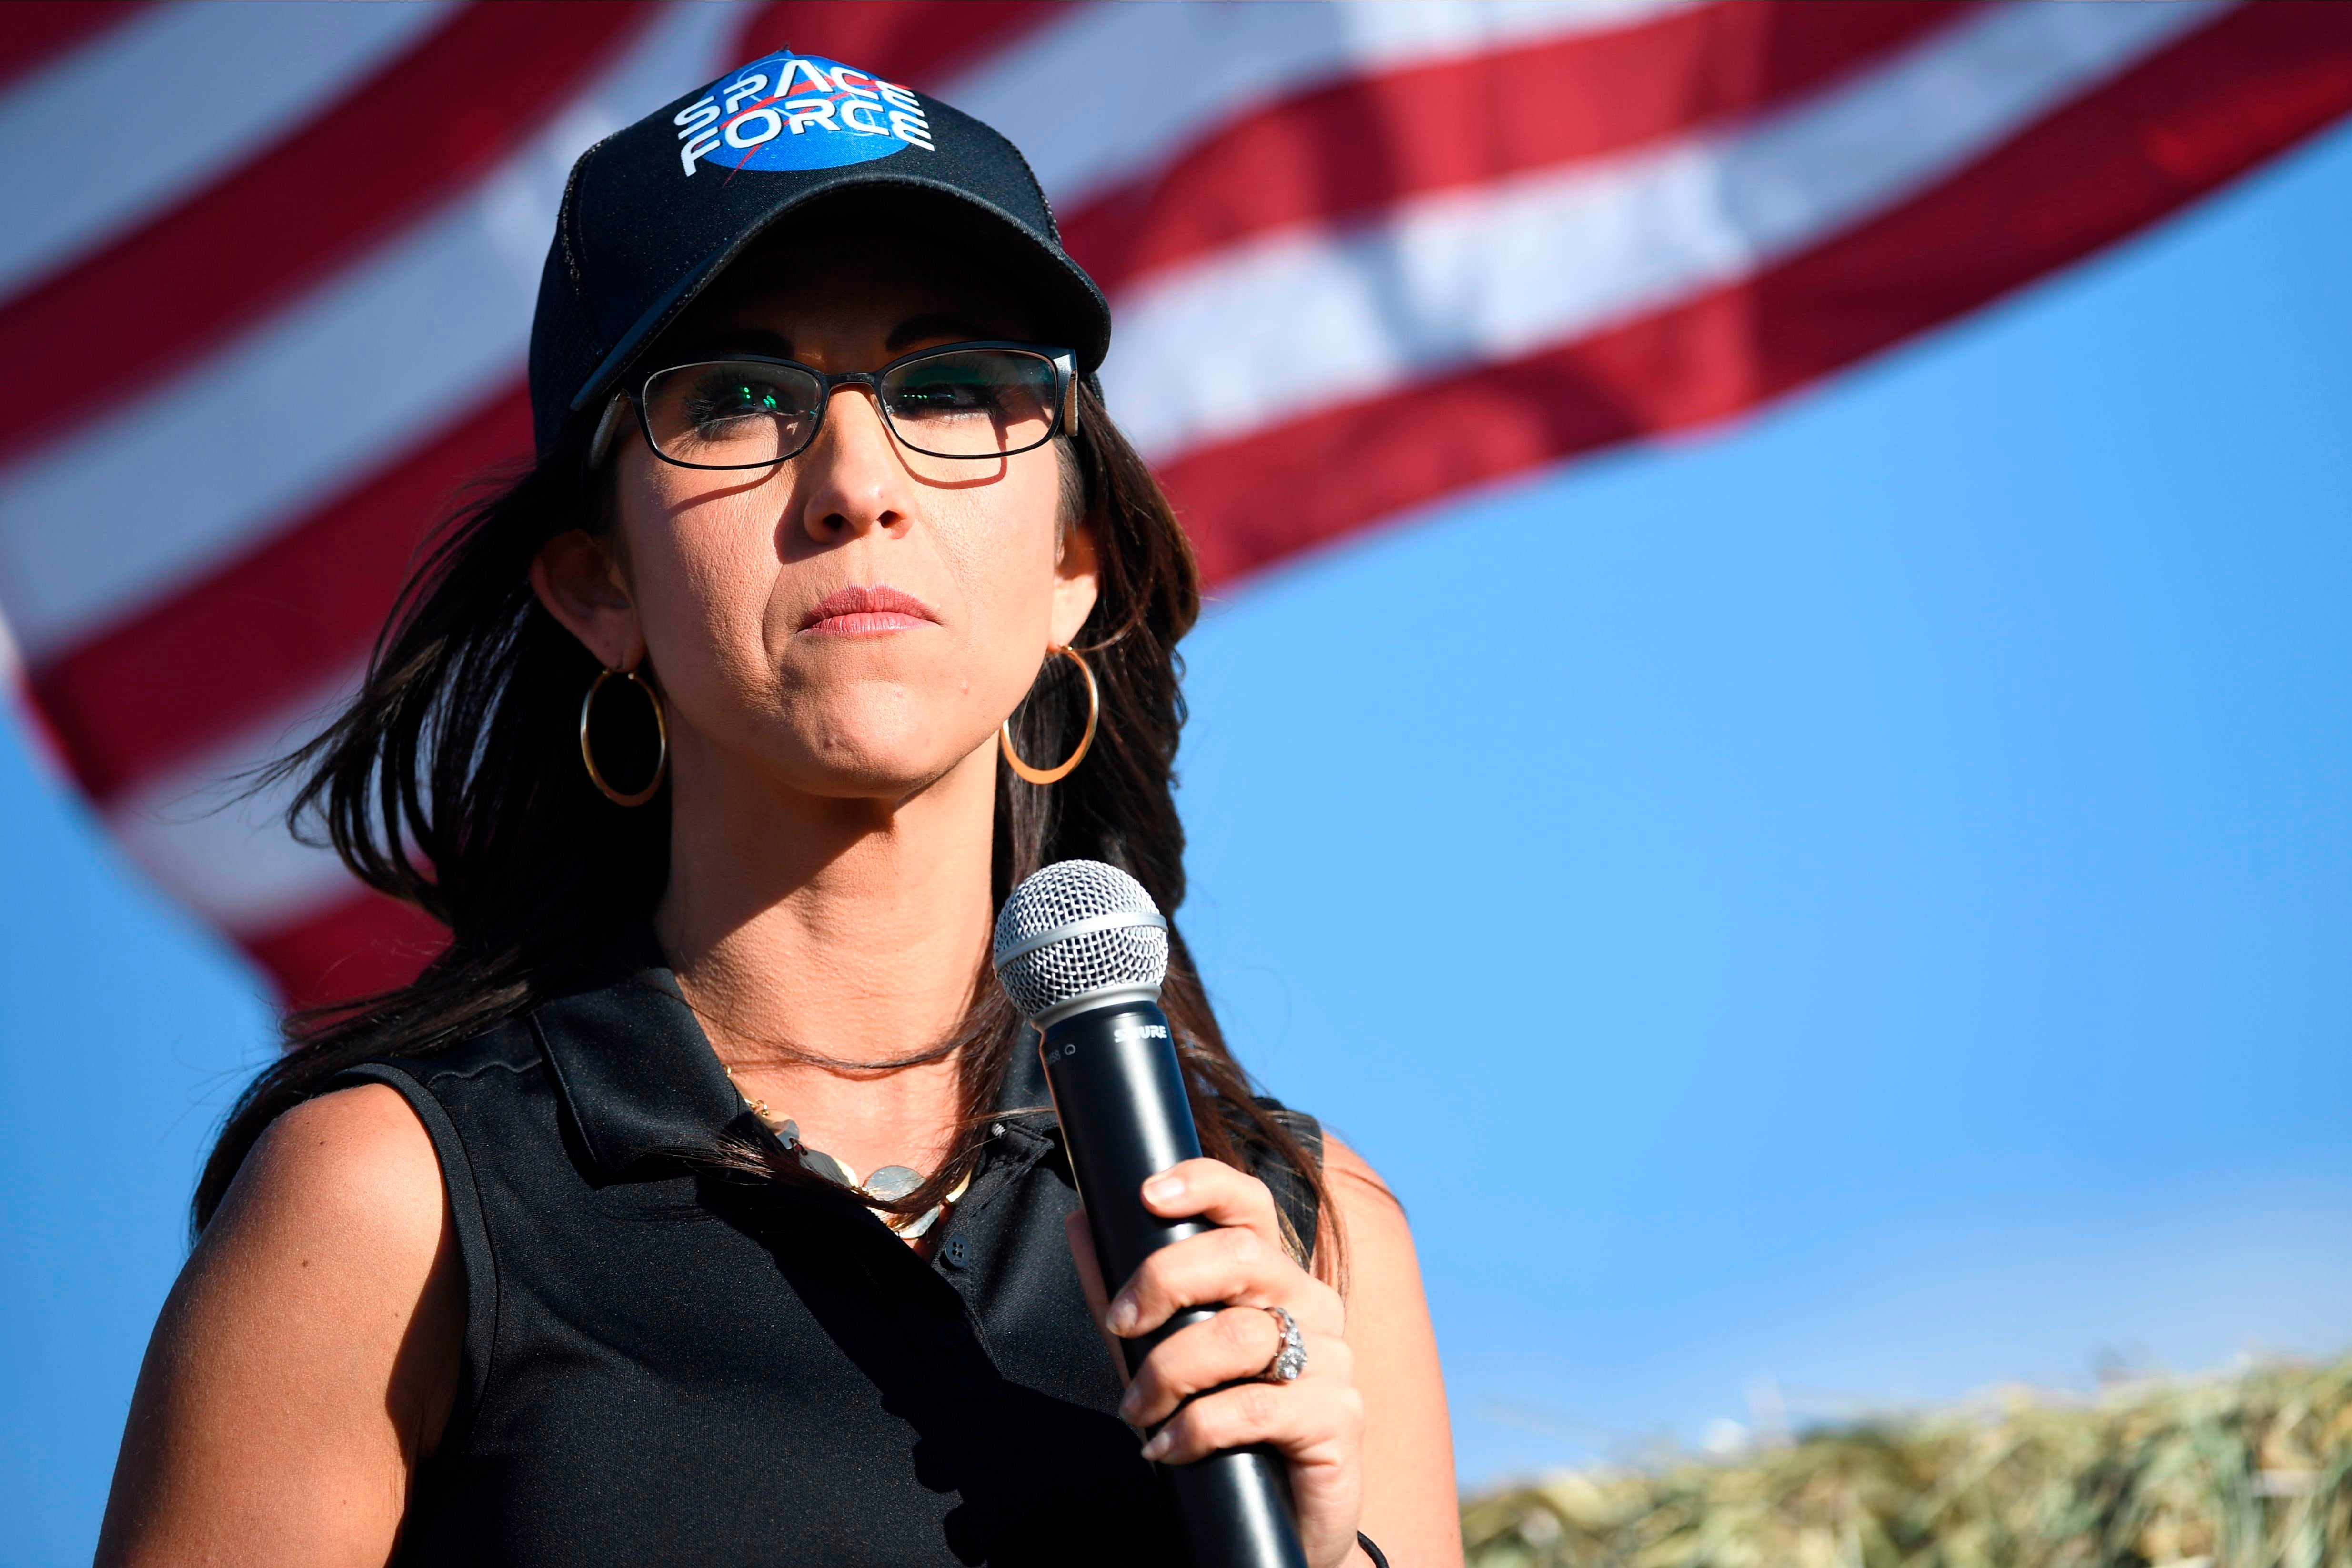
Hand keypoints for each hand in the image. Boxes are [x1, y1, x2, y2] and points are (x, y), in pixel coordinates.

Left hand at [1065, 1158, 1366, 1567]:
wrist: (1275, 1523)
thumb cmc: (1217, 1427)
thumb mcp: (1157, 1352)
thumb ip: (1123, 1291)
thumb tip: (1080, 1220)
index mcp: (1275, 1277)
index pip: (1250, 1204)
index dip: (1203, 1184)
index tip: (1148, 1193)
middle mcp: (1312, 1304)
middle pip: (1241, 1255)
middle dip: (1163, 1282)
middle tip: (1119, 1327)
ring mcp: (1333, 1359)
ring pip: (1241, 1334)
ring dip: (1168, 1373)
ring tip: (1138, 1413)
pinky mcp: (1338, 1417)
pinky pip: (1253, 1408)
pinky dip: (1194, 1429)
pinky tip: (1166, 1449)